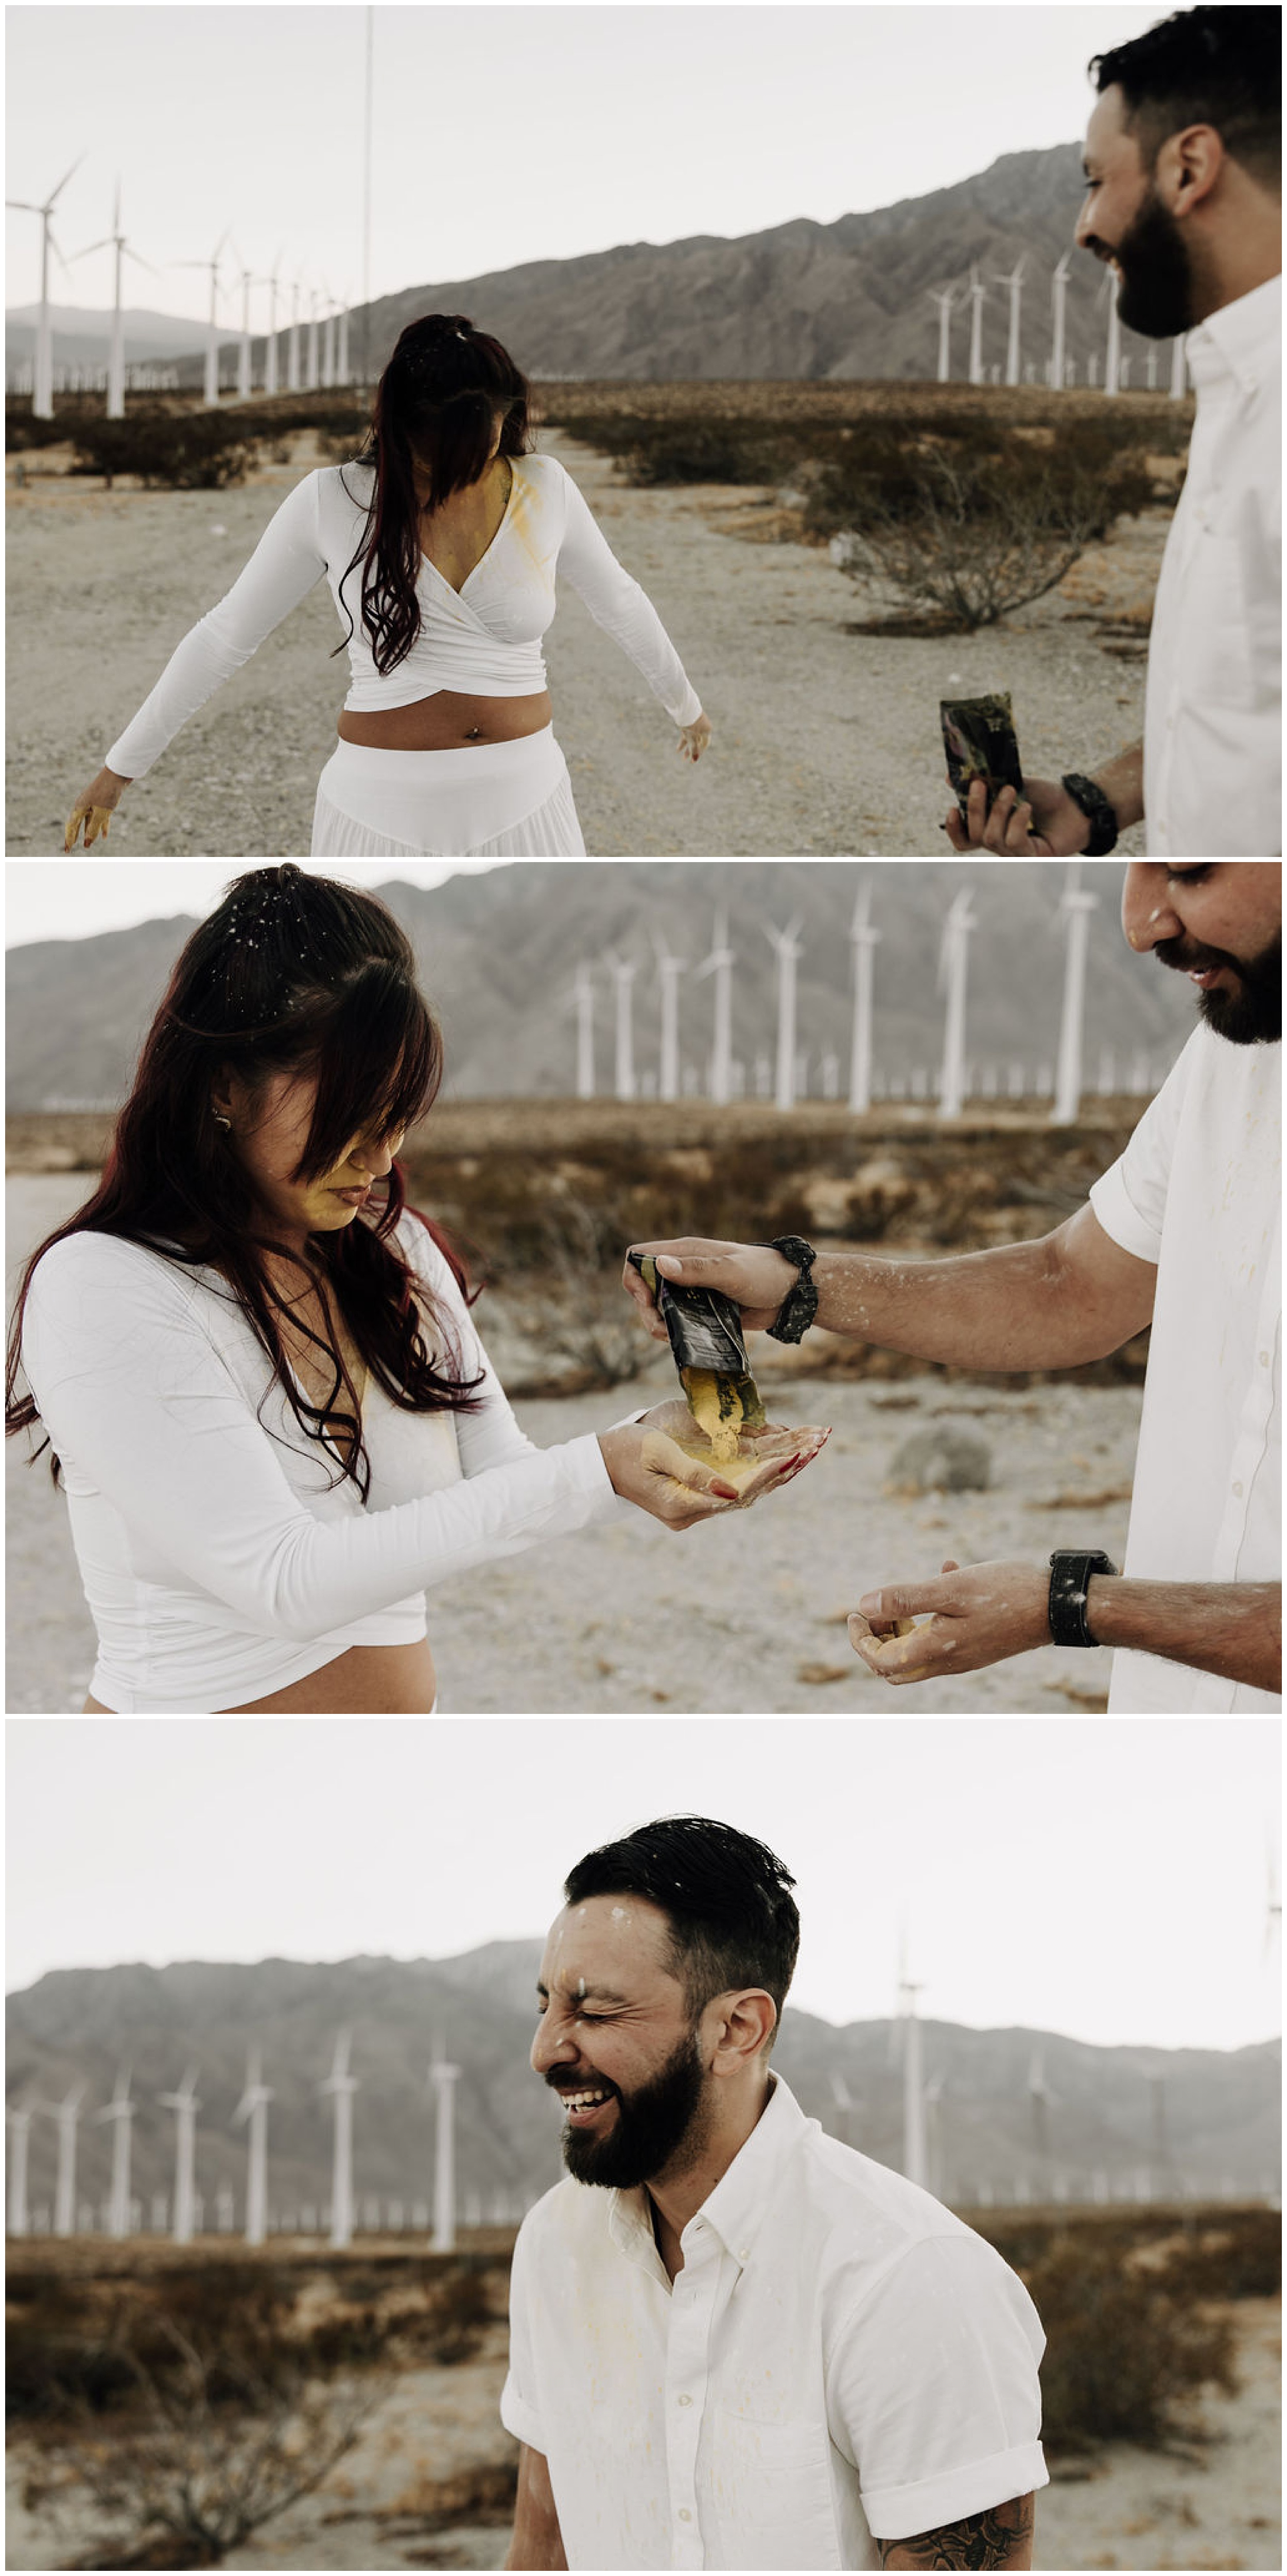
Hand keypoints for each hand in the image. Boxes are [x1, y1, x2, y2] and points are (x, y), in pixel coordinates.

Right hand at [65, 765, 128, 850]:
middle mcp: (84, 805)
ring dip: (89, 834)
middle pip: (78, 824)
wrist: (118, 774)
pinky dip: (101, 827)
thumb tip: (88, 841)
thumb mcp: (102, 813)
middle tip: (69, 848)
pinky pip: (100, 818)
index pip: (72, 826)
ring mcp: (93, 803)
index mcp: (80, 807)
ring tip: (88, 846)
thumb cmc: (108, 792)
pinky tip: (104, 836)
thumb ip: (94, 828)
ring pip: (89, 822)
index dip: (70, 839)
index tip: (67, 849)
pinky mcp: (103, 802)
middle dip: (75, 837)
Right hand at [622, 1237, 797, 1341]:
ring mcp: (692, 1291)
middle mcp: (683, 1270)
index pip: (639, 1256)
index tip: (647, 1298)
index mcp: (685, 1252)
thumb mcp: (730, 1271)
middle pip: (644, 1287)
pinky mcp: (702, 1311)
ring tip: (671, 1336)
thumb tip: (660, 1265)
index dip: (635, 1276)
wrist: (791, 1295)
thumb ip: (697, 1269)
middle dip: (645, 1309)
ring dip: (657, 1323)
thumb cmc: (764, 1274)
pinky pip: (677, 1321)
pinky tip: (683, 1339)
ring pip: (658, 1307)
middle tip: (660, 1327)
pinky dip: (674, 1331)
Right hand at [640, 1398, 828, 1504]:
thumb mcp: (657, 1453)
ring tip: (811, 1448)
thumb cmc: (626, 1451)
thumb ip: (694, 1472)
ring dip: (779, 1470)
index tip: (793, 1456)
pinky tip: (786, 1456)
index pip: (736, 1493)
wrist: (602, 1464)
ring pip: (748, 1490)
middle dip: (783, 1469)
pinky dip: (763, 1470)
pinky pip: (739, 1485)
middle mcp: (694, 1511)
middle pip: (749, 1494)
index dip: (765, 1475)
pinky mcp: (700, 1496)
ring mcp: (697, 1506)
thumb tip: (730, 1492)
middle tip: (816, 1447)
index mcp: (681, 1504)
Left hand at [678, 713, 711, 764]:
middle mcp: (703, 728)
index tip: (694, 760)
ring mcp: (695, 726)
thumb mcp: (691, 736)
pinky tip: (678, 750)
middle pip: (698, 743)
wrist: (683, 705)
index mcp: (707, 730)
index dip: (699, 753)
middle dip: (693, 752)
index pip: (704, 745)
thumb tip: (695, 760)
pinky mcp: (688, 725)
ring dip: (688, 749)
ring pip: (692, 740)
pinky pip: (686, 736)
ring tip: (683, 758)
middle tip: (689, 762)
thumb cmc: (690, 721)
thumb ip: (694, 748)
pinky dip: (683, 743)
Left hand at [847, 1557, 1051, 1684]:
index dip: (860, 1639)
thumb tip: (864, 1605)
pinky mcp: (979, 1645)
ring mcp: (965, 1656)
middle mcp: (949, 1661)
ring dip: (904, 1624)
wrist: (1060, 1606)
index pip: (881, 1661)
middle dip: (877, 1639)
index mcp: (938, 1650)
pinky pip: (944, 1636)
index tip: (856, 1612)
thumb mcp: (951, 1589)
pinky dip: (934, 1612)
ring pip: (918, 1652)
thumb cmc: (1008, 1593)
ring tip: (912, 1591)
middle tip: (876, 1610)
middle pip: (895, 1667)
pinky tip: (948, 1570)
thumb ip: (906, 1598)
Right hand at [944, 774, 1089, 854]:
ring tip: (1012, 791)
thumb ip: (988, 781)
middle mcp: (1000, 846)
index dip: (954, 829)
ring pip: (991, 838)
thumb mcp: (1015, 784)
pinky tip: (1027, 807)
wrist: (1078, 806)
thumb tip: (953, 775)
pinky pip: (1013, 842)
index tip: (952, 808)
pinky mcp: (1030, 856)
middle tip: (981, 784)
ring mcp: (1015, 853)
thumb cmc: (1047, 797)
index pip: (965, 840)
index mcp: (992, 830)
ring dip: (999, 811)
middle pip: (975, 835)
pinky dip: (1017, 821)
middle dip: (975, 808)